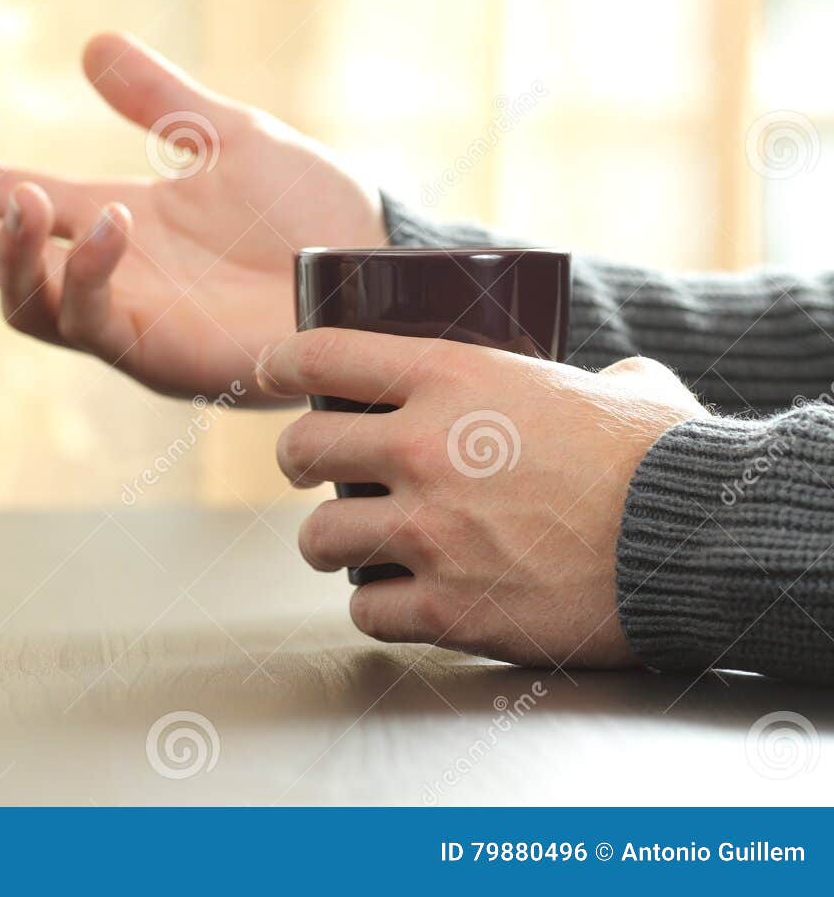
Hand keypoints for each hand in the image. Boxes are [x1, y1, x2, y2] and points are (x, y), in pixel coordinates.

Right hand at [0, 33, 384, 399]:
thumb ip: (159, 100)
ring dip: (10, 254)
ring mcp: (129, 322)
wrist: (378, 266)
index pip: (10, 198)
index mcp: (112, 225)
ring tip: (18, 198)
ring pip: (30, 305)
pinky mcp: (162, 357)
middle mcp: (106, 277)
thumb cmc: (313, 213)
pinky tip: (111, 224)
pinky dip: (92, 274)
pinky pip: (100, 322)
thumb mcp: (228, 135)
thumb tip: (92, 45)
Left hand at [262, 329, 706, 666]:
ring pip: (319, 540)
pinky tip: (400, 601)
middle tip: (313, 472)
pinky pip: (367, 611)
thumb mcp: (614, 386)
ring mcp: (429, 533)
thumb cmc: (661, 457)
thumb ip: (582, 376)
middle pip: (301, 451)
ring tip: (355, 546)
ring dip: (332, 545)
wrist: (696, 541)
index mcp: (453, 379)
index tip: (270, 373)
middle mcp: (424, 450)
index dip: (282, 363)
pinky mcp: (448, 609)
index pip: (325, 356)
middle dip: (299, 463)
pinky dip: (378, 609)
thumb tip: (608, 381)